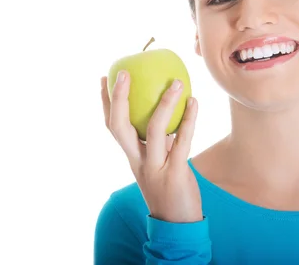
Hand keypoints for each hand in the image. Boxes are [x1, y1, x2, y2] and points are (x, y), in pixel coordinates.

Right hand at [100, 71, 202, 222]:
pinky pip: (182, 142)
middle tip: (123, 72)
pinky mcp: (176, 174)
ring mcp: (155, 168)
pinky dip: (188, 120)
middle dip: (118, 99)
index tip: (104, 78)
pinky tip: (194, 102)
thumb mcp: (158, 163)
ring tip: (176, 81)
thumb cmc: (170, 189)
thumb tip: (166, 113)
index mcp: (131, 157)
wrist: (177, 225)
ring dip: (164, 103)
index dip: (105, 103)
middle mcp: (138, 162)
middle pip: (120, 127)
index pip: (112, 126)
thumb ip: (159, 142)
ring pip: (154, 130)